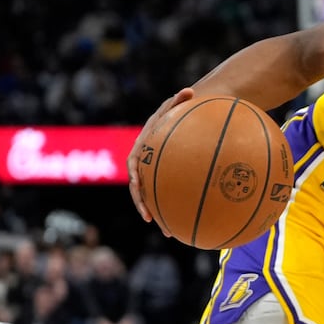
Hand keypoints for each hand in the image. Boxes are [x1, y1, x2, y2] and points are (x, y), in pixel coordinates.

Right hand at [128, 87, 194, 226]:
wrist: (178, 121)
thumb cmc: (177, 112)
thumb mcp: (174, 105)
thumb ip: (180, 100)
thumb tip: (190, 90)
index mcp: (141, 150)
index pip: (134, 166)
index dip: (135, 180)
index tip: (139, 191)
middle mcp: (143, 165)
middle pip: (139, 189)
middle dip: (143, 205)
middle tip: (151, 220)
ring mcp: (152, 174)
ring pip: (151, 197)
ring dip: (158, 214)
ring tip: (169, 233)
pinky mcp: (164, 180)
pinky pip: (166, 196)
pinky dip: (174, 209)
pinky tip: (187, 223)